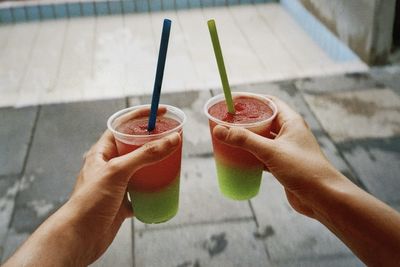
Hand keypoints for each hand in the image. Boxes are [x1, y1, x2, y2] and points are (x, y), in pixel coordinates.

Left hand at [4, 127, 180, 265]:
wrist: (79, 237)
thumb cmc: (90, 201)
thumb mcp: (118, 171)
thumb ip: (146, 155)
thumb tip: (172, 139)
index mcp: (102, 153)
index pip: (123, 126)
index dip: (141, 116)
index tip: (161, 113)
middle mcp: (109, 167)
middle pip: (134, 148)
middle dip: (152, 143)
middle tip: (170, 139)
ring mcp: (116, 185)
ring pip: (140, 171)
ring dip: (154, 168)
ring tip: (171, 163)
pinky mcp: (122, 203)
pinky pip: (141, 193)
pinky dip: (152, 192)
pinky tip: (162, 191)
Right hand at [212, 96, 341, 217]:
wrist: (323, 198)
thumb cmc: (302, 169)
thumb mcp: (270, 151)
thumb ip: (244, 140)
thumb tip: (218, 130)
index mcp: (291, 121)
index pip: (269, 102)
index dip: (251, 100)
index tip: (233, 101)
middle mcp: (290, 132)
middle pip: (264, 120)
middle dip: (246, 121)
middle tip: (227, 121)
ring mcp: (287, 149)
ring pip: (263, 139)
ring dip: (248, 139)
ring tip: (229, 139)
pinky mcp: (284, 164)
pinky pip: (264, 155)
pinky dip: (252, 155)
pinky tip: (240, 159)